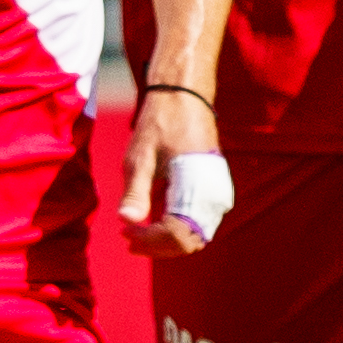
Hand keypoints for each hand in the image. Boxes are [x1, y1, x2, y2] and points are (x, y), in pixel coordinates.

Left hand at [117, 80, 226, 256]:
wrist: (183, 96)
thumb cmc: (159, 123)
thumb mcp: (140, 156)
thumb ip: (135, 191)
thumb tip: (126, 221)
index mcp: (197, 186)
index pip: (177, 234)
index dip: (150, 241)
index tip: (126, 233)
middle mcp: (213, 195)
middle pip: (189, 241)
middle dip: (157, 246)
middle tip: (128, 238)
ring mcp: (216, 193)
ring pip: (195, 235)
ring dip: (167, 241)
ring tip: (137, 234)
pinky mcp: (212, 190)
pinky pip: (198, 222)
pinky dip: (176, 229)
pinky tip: (153, 222)